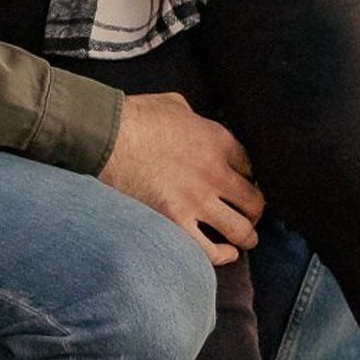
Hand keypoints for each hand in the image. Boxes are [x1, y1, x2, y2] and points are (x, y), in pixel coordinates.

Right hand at [99, 92, 263, 266]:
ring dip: (246, 236)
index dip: (248, 178)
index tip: (242, 185)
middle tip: (248, 215)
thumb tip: (192, 122)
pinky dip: (224, 255)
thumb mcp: (175, 104)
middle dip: (254, 210)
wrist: (105, 137)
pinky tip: (228, 253)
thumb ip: (194, 117)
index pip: (250, 167)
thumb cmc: (135, 116)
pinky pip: (210, 250)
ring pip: (240, 230)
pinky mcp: (174, 222)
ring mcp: (196, 200)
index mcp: (218, 140)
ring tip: (245, 239)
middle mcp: (215, 172)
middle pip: (254, 201)